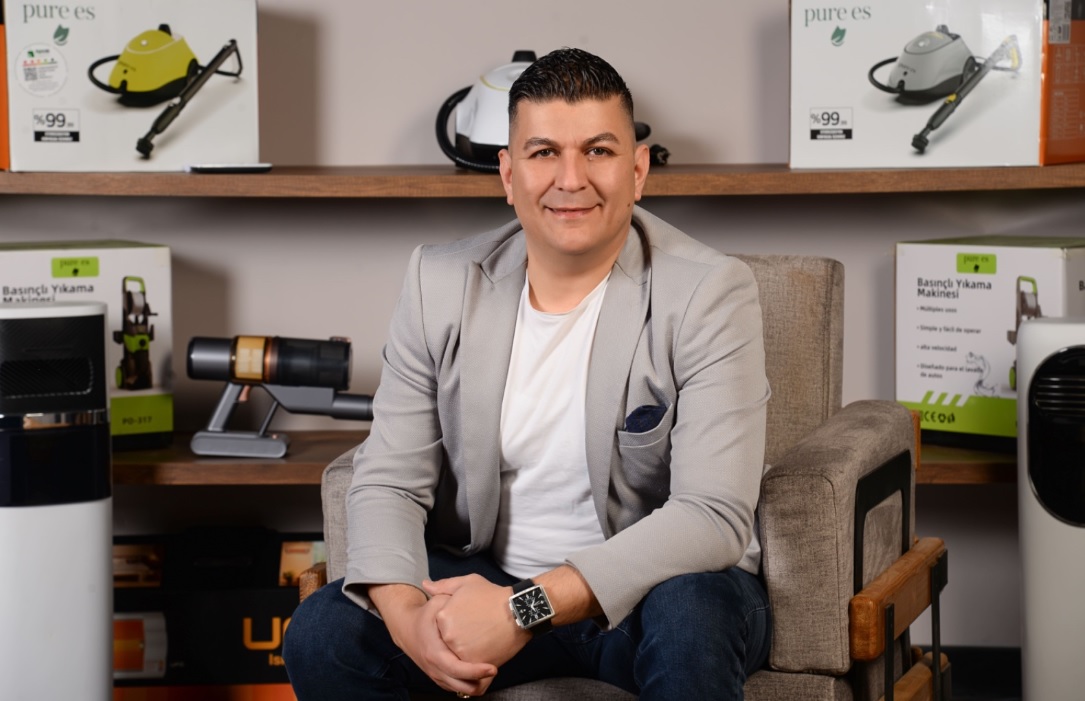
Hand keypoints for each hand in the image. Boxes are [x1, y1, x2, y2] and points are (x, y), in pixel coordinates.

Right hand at [370, 584, 496, 695]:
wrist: (407, 628)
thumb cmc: (426, 614)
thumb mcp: (437, 602)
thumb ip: (452, 600)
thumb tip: (463, 596)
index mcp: (434, 651)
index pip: (456, 668)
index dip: (475, 671)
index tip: (493, 667)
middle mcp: (434, 666)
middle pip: (460, 685)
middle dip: (480, 682)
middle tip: (495, 671)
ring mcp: (436, 674)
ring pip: (459, 689)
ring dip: (476, 685)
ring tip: (491, 674)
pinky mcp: (439, 676)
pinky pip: (456, 687)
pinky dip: (469, 685)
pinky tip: (482, 676)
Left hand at [424, 574, 530, 667]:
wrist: (519, 612)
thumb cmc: (494, 596)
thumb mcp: (468, 583)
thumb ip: (444, 585)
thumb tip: (426, 585)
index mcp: (443, 617)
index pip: (441, 625)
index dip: (456, 621)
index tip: (469, 619)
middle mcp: (448, 636)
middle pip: (449, 641)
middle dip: (461, 637)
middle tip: (478, 630)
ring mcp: (460, 652)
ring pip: (458, 656)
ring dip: (467, 652)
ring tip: (483, 640)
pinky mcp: (474, 664)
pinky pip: (469, 669)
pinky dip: (476, 664)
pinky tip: (487, 651)